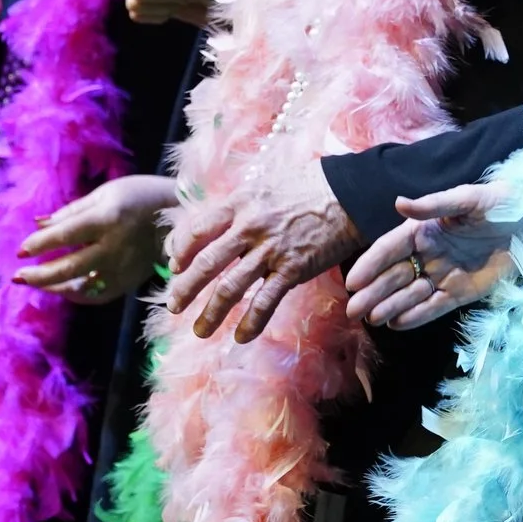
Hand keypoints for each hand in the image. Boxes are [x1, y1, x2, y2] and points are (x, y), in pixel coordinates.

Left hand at [13, 173, 177, 300]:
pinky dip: (76, 294)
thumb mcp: (106, 193)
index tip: (20, 250)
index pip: (66, 235)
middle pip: (70, 267)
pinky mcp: (129, 281)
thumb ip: (71, 211)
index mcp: (108, 218)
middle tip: (18, 276)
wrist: (182, 216)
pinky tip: (62, 288)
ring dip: (53, 287)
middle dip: (40, 275)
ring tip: (34, 283)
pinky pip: (97, 295)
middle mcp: (115, 246)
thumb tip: (38, 224)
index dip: (40, 244)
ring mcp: (123, 267)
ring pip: (81, 287)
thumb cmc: (140, 196)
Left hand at [164, 160, 361, 341]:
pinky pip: (265, 302)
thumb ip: (239, 204)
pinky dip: (251, 323)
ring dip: (211, 314)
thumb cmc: (307, 185)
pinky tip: (241, 337)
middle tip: (174, 306)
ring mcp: (270, 251)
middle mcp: (249, 228)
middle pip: (206, 264)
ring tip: (200, 331)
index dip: (179, 251)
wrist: (349, 194)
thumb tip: (215, 221)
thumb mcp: (265, 184)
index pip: (195, 230)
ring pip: (229, 288)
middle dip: (185, 289)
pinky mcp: (292, 270)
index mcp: (239, 203)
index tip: (173, 266)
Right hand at [344, 184, 519, 328]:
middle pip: (394, 276)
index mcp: (424, 229)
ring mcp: (443, 275)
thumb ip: (434, 204)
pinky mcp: (461, 293)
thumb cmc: (500, 203)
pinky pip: (434, 307)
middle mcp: (428, 254)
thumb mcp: (468, 198)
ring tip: (372, 319)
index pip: (390, 248)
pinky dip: (416, 317)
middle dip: (373, 293)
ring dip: (390, 306)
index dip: (370, 265)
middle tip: (353, 311)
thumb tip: (398, 203)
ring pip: (410, 294)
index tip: (353, 281)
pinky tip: (397, 324)